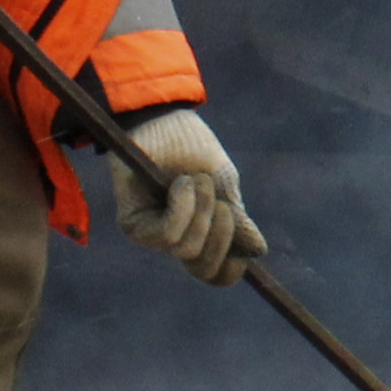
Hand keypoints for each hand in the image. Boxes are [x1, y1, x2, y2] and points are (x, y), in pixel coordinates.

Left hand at [112, 106, 265, 284]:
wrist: (161, 117)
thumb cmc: (191, 145)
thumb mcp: (222, 180)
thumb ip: (236, 216)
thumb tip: (257, 251)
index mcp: (200, 232)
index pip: (212, 272)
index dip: (228, 271)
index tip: (242, 258)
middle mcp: (175, 238)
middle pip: (202, 268)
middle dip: (221, 236)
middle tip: (222, 205)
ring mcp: (152, 233)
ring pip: (186, 248)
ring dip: (201, 210)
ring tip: (195, 180)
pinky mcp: (133, 224)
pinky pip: (166, 234)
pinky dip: (182, 207)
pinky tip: (180, 184)